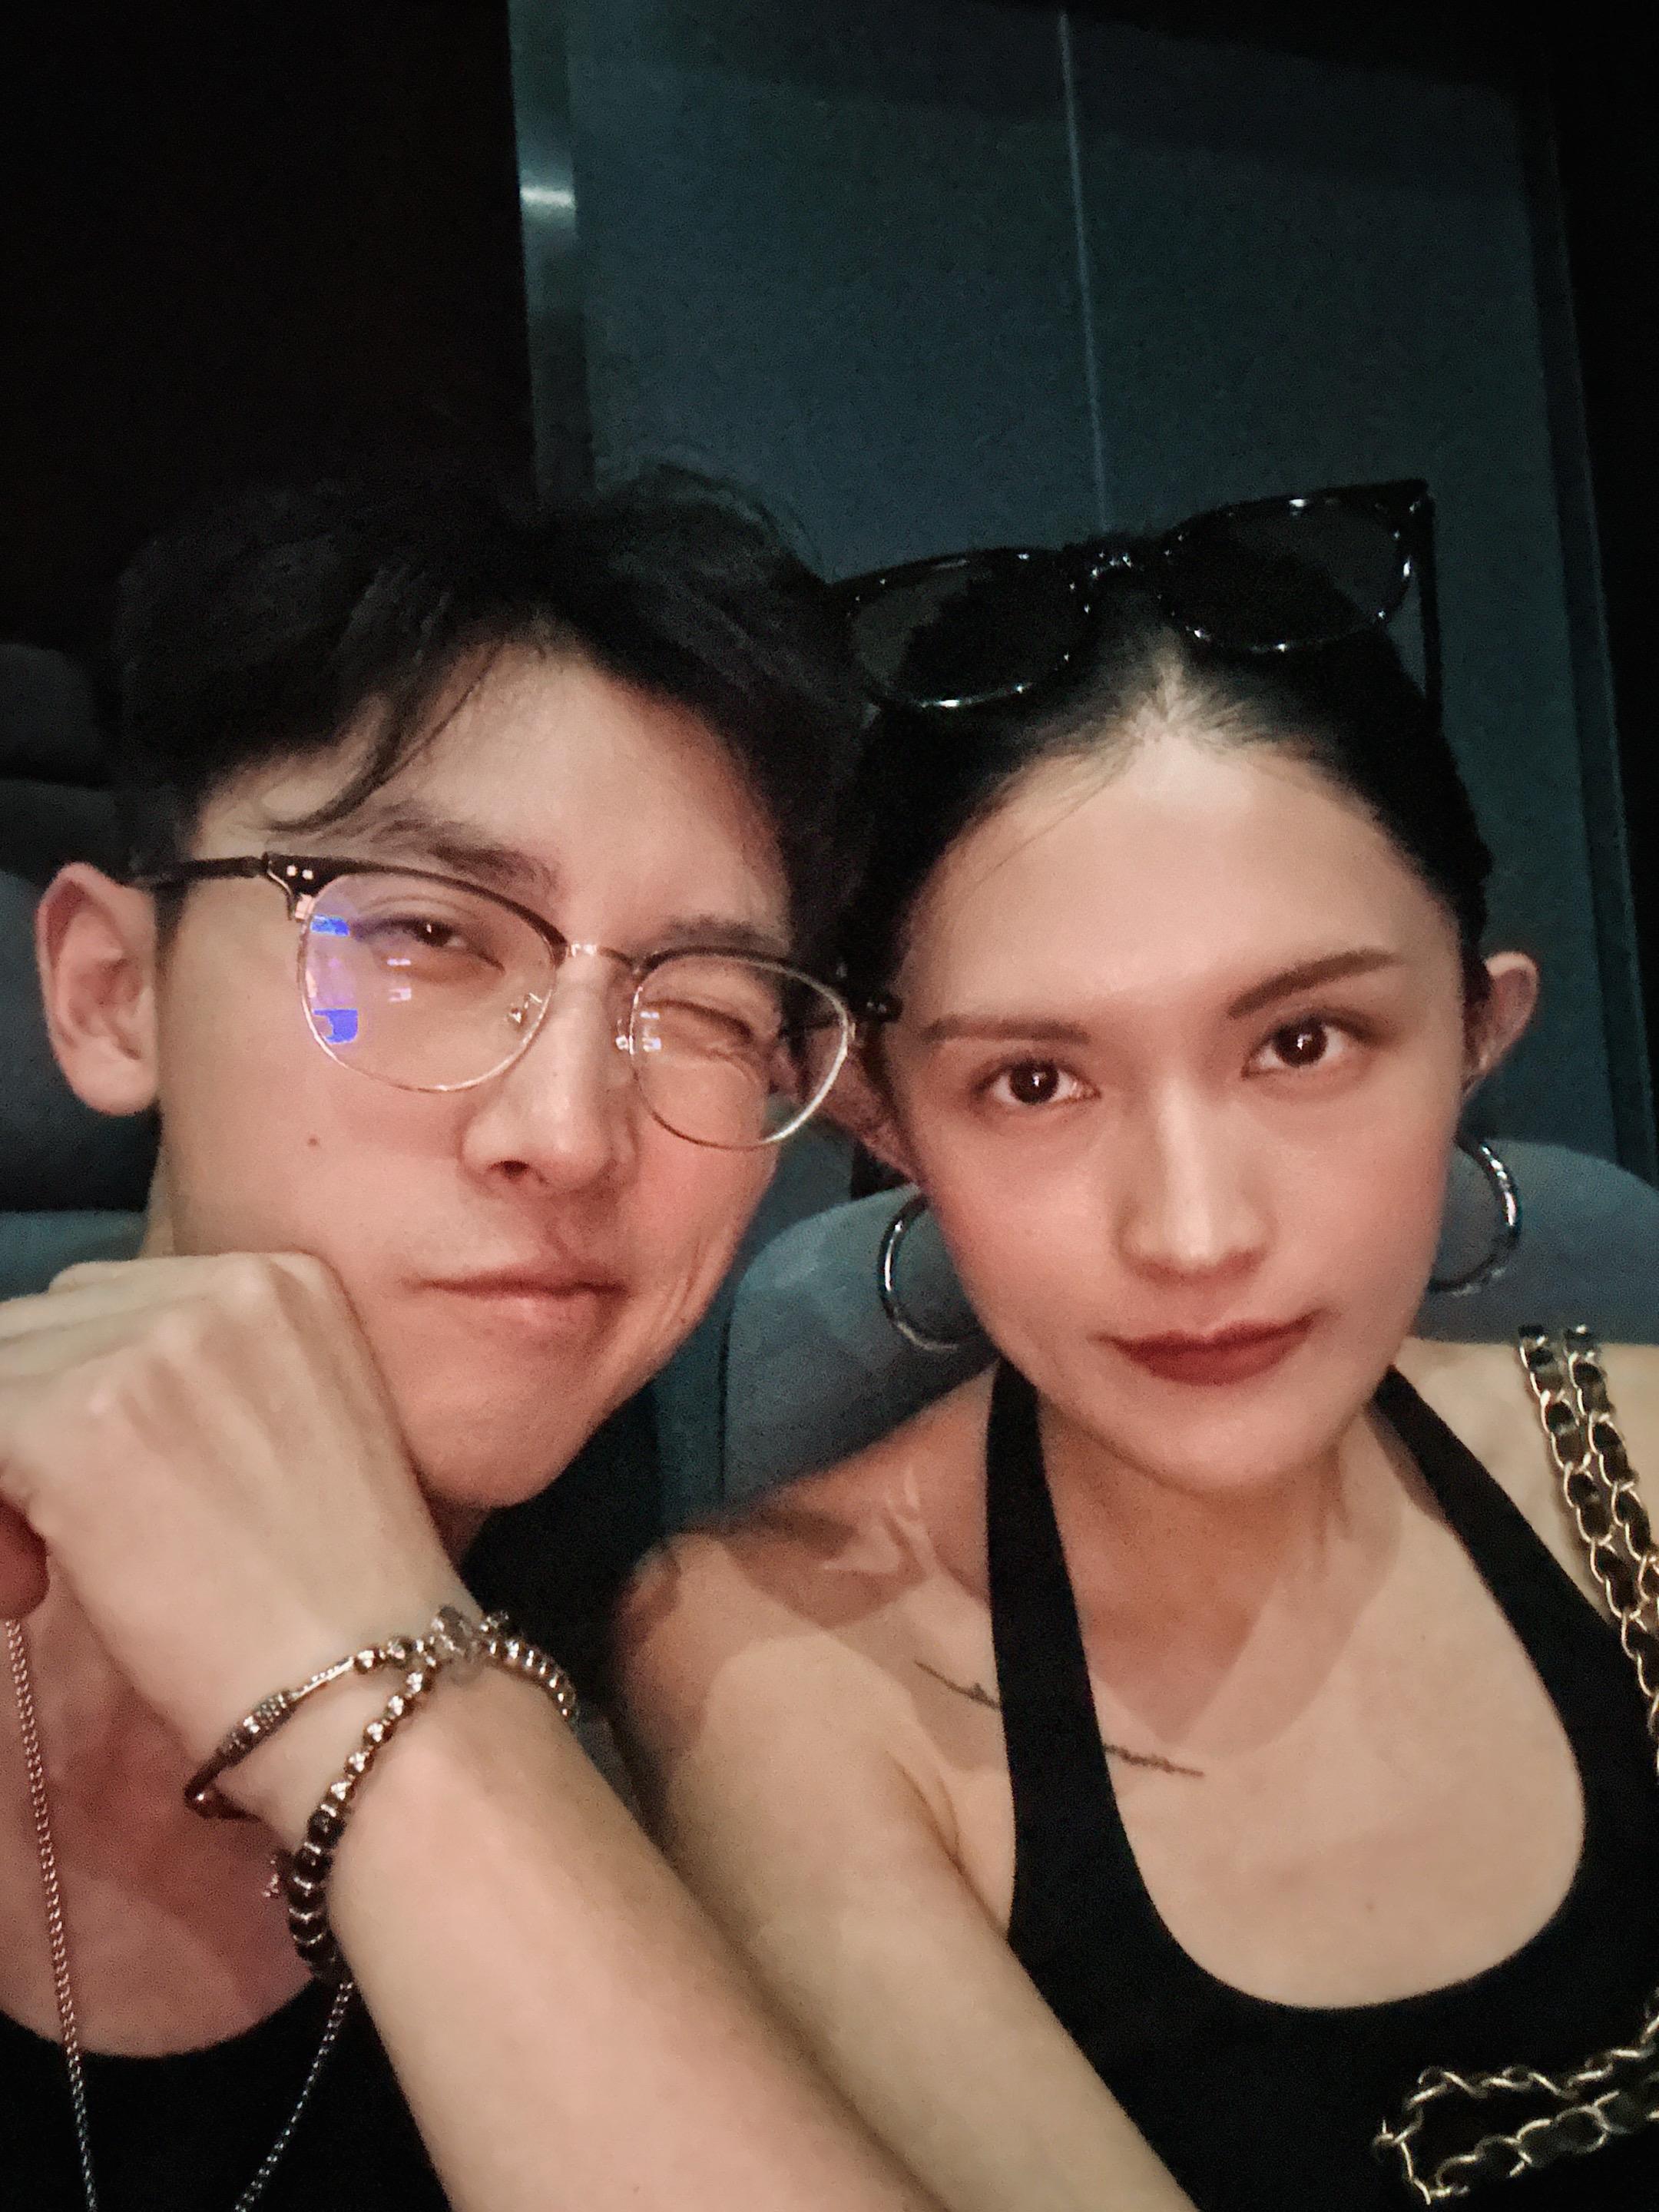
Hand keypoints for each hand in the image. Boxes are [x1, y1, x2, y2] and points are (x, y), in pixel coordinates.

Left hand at [0, 1253, 468, 1821]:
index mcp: (286, 1279)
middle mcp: (221, 1284)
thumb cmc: (342, 1597)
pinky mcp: (75, 1418)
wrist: (369, 1682)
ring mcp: (149, 1344)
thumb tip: (68, 1405)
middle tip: (57, 1549)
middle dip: (32, 1428)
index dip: (83, 1398)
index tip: (104, 1494)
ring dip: (5, 1468)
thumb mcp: (298, 1430)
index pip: (113, 1305)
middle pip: (44, 1329)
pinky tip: (29, 1586)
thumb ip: (200, 1383)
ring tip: (43, 1572)